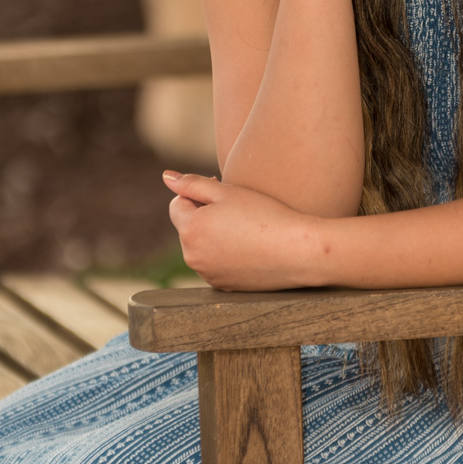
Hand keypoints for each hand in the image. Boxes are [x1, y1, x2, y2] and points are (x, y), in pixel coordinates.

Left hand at [163, 171, 323, 290]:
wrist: (296, 250)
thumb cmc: (264, 214)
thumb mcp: (227, 191)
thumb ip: (192, 183)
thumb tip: (166, 177)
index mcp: (190, 230)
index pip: (177, 204)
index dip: (199, 193)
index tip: (224, 191)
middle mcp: (192, 257)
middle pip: (189, 226)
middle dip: (205, 215)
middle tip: (238, 208)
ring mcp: (207, 275)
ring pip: (202, 246)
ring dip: (214, 234)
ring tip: (246, 228)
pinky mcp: (223, 286)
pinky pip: (216, 263)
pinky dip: (226, 253)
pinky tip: (251, 246)